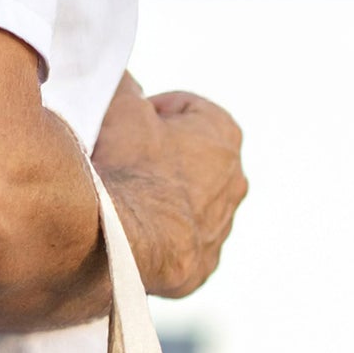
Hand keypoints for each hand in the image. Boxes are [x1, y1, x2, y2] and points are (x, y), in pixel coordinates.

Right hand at [93, 74, 247, 297]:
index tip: (125, 123)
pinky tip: (135, 234)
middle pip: (189, 158)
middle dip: (159, 156)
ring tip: (125, 200)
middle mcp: (235, 181)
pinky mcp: (203, 267)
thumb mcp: (121, 109)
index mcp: (224, 135)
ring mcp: (222, 228)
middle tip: (122, 160)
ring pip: (188, 204)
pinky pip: (181, 245)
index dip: (149, 112)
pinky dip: (161, 239)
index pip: (184, 110)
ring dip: (162, 199)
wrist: (118, 241)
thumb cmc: (127, 169)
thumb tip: (125, 84)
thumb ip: (127, 88)